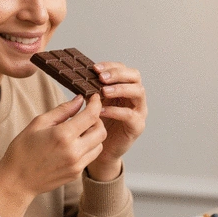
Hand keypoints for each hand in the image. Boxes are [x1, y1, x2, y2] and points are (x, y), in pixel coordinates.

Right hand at [0, 94, 105, 216]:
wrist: (16, 181)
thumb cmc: (23, 150)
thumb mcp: (38, 123)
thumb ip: (62, 110)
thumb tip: (79, 100)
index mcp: (63, 135)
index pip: (91, 116)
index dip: (96, 104)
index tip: (94, 98)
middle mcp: (74, 151)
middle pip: (101, 131)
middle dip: (97, 120)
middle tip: (86, 116)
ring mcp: (77, 165)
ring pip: (100, 145)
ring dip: (94, 135)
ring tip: (80, 131)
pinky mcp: (77, 173)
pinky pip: (91, 156)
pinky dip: (88, 147)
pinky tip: (74, 144)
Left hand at [86, 62, 146, 180]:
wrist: (100, 149)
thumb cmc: (96, 124)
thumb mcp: (93, 103)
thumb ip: (91, 90)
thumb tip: (78, 74)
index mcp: (125, 88)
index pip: (124, 69)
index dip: (111, 66)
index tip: (94, 68)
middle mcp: (135, 97)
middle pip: (135, 76)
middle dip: (118, 74)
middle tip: (101, 77)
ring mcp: (139, 111)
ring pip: (138, 92)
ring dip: (120, 89)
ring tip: (104, 91)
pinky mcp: (137, 126)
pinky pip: (130, 115)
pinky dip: (116, 111)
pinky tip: (102, 111)